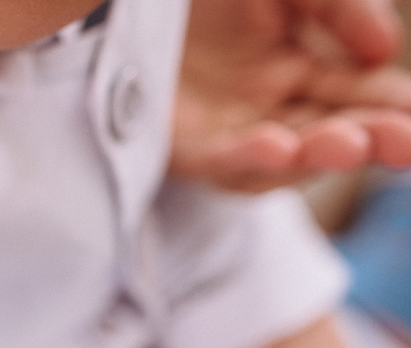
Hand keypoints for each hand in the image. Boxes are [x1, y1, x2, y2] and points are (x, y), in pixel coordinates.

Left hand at [172, 0, 410, 190]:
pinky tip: (276, 146)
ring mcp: (235, 135)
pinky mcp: (187, 150)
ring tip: (348, 144)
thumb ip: (339, 6)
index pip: (368, 98)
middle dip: (375, 139)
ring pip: (286, 160)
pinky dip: (250, 159)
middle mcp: (277, 111)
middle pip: (337, 134)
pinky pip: (223, 162)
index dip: (399, 112)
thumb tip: (383, 51)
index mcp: (309, 73)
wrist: (134, 4)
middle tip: (405, 143)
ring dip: (317, 155)